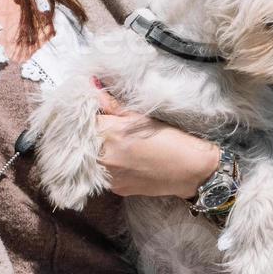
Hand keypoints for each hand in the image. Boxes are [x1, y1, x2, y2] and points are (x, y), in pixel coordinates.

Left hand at [92, 78, 221, 198]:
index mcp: (108, 132)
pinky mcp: (117, 189)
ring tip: (117, 147)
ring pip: (91, 162)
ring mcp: (109, 176)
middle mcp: (104, 156)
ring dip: (97, 153)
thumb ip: (111, 104)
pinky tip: (125, 162)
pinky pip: (104, 176)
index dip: (86, 118)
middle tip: (106, 132)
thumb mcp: (141, 116)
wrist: (191, 170)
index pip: (82, 122)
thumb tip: (92, 84)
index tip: (94, 116)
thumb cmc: (171, 140)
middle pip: (83, 143)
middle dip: (90, 136)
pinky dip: (109, 168)